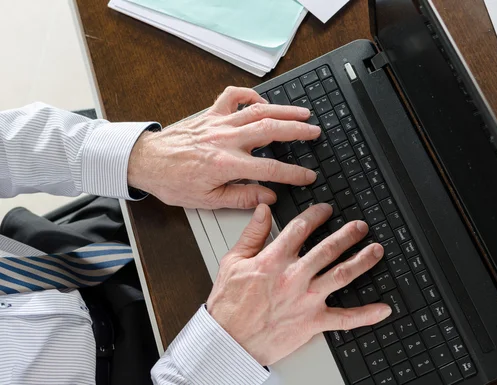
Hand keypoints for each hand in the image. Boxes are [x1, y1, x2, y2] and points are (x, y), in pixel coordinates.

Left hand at [127, 86, 320, 208]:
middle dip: (298, 130)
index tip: (308, 176)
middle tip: (315, 132)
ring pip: (258, 110)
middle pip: (271, 130)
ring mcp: (219, 123)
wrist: (146, 162)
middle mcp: (226, 140)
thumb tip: (267, 198)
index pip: (270, 169)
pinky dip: (249, 94)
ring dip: (283, 109)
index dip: (293, 174)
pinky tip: (261, 101)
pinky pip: (233, 97)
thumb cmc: (173, 182)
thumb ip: (241, 198)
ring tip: (303, 112)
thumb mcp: (207, 200)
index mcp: (227, 165)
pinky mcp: (210, 113)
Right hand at [206, 203, 392, 365]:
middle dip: (348, 234)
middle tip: (360, 227)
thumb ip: (251, 234)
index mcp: (274, 259)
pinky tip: (382, 308)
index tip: (326, 209)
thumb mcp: (232, 261)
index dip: (317, 214)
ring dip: (362, 261)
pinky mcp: (312, 322)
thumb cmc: (229, 305)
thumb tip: (262, 211)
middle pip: (328, 248)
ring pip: (341, 275)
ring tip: (376, 251)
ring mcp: (306, 299)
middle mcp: (294, 276)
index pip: (301, 228)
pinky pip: (344, 318)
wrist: (228, 340)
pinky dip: (366, 314)